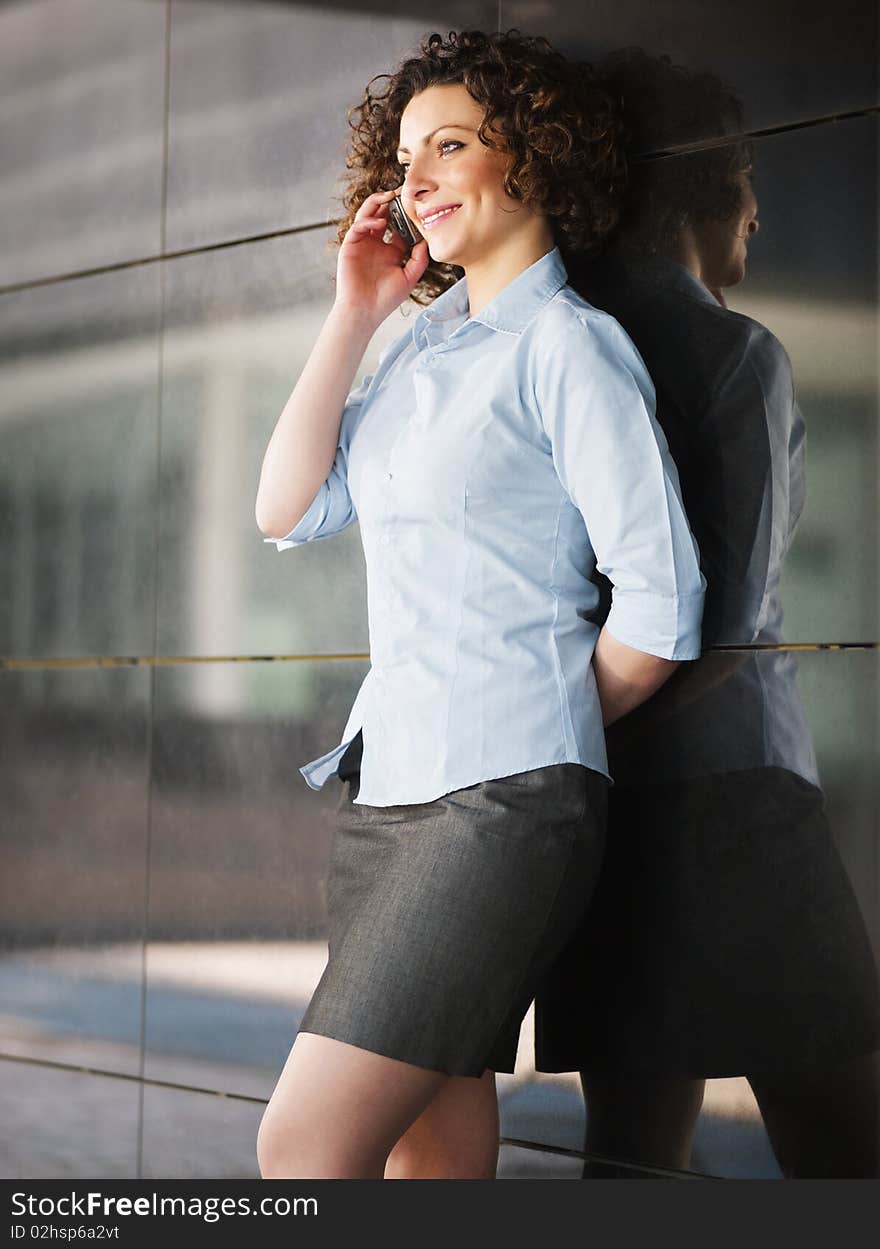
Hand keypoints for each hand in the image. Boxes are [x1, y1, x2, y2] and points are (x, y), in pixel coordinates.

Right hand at [335, 188, 429, 326]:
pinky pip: (358, 226)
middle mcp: (376, 244)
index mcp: (390, 250)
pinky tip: (380, 223)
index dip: (406, 215)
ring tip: (389, 197)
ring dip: (377, 203)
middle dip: (391, 202)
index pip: (398, 226)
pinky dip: (368, 221)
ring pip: (368, 215)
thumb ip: (419, 259)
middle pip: (382, 214)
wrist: (364, 312)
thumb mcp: (409, 277)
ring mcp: (362, 244)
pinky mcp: (350, 246)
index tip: (417, 205)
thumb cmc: (385, 299)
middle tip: (402, 192)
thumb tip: (426, 240)